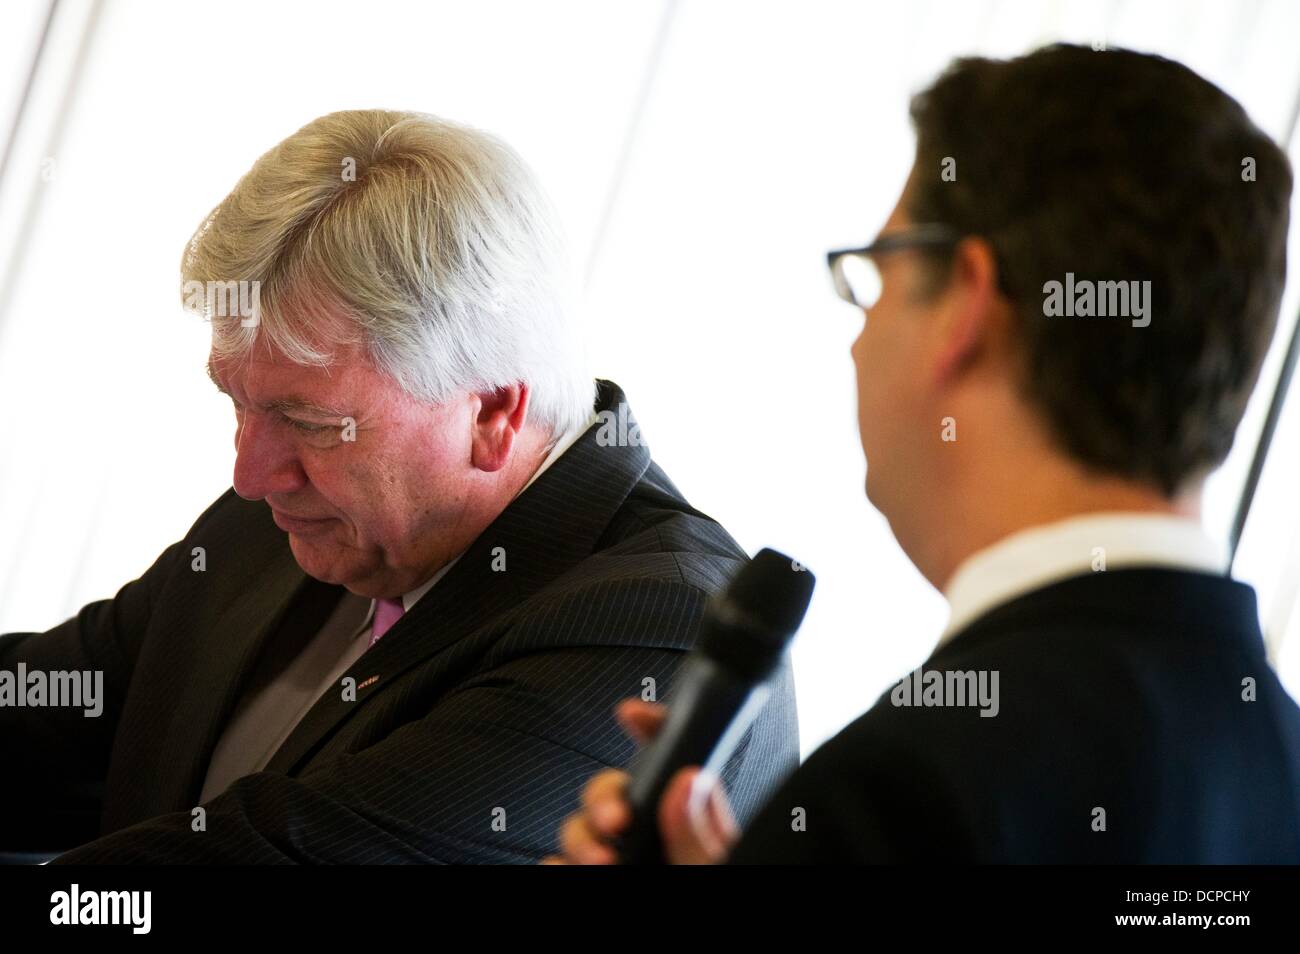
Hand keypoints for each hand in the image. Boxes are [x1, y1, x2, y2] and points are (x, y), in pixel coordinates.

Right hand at [541, 698, 738, 864]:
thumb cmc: (724, 896)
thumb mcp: (719, 867)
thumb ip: (702, 837)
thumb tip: (689, 782)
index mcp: (693, 821)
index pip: (674, 759)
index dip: (653, 727)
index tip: (631, 713)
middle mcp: (653, 834)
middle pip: (613, 789)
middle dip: (602, 795)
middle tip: (615, 820)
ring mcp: (620, 855)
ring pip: (582, 827)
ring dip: (580, 833)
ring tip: (597, 860)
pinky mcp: (590, 875)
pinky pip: (560, 861)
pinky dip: (555, 862)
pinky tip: (563, 867)